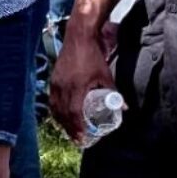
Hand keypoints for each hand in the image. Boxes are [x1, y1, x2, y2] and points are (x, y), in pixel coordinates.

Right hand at [50, 26, 114, 140]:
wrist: (78, 37)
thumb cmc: (93, 55)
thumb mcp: (105, 75)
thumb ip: (113, 92)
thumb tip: (124, 108)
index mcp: (76, 86)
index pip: (74, 112)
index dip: (78, 127)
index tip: (82, 138)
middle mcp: (63, 87)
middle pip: (64, 114)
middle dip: (70, 129)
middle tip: (77, 140)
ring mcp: (56, 83)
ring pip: (56, 108)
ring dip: (62, 122)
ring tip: (69, 131)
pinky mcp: (53, 79)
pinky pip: (52, 100)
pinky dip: (56, 110)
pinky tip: (61, 115)